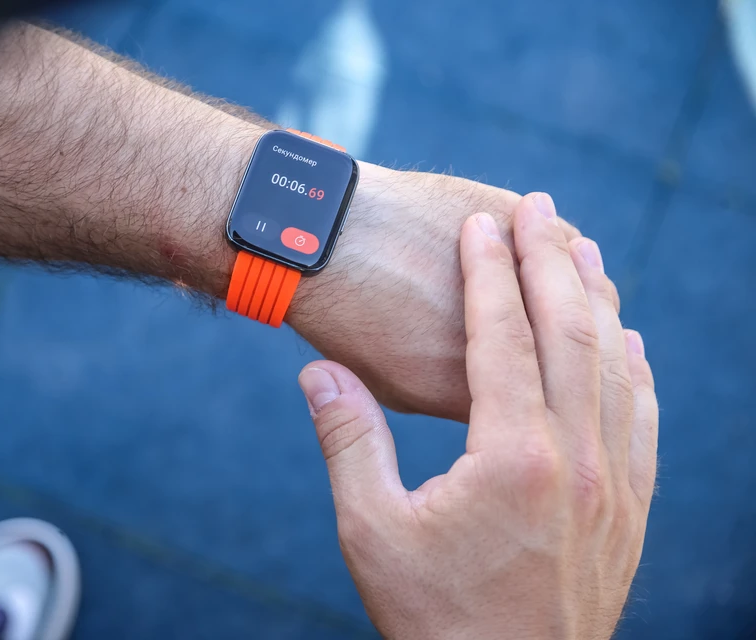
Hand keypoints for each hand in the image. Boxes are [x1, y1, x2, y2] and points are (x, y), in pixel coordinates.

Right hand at [297, 193, 657, 638]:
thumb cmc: (432, 616)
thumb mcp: (371, 531)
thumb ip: (348, 442)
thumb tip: (318, 373)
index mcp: (512, 456)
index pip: (504, 335)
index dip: (491, 271)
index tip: (480, 224)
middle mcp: (576, 459)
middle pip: (571, 332)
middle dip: (551, 261)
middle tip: (538, 208)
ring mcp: (613, 484)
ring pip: (616, 365)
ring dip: (598, 300)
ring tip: (582, 249)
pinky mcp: (629, 509)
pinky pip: (642, 415)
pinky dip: (633, 364)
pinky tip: (626, 340)